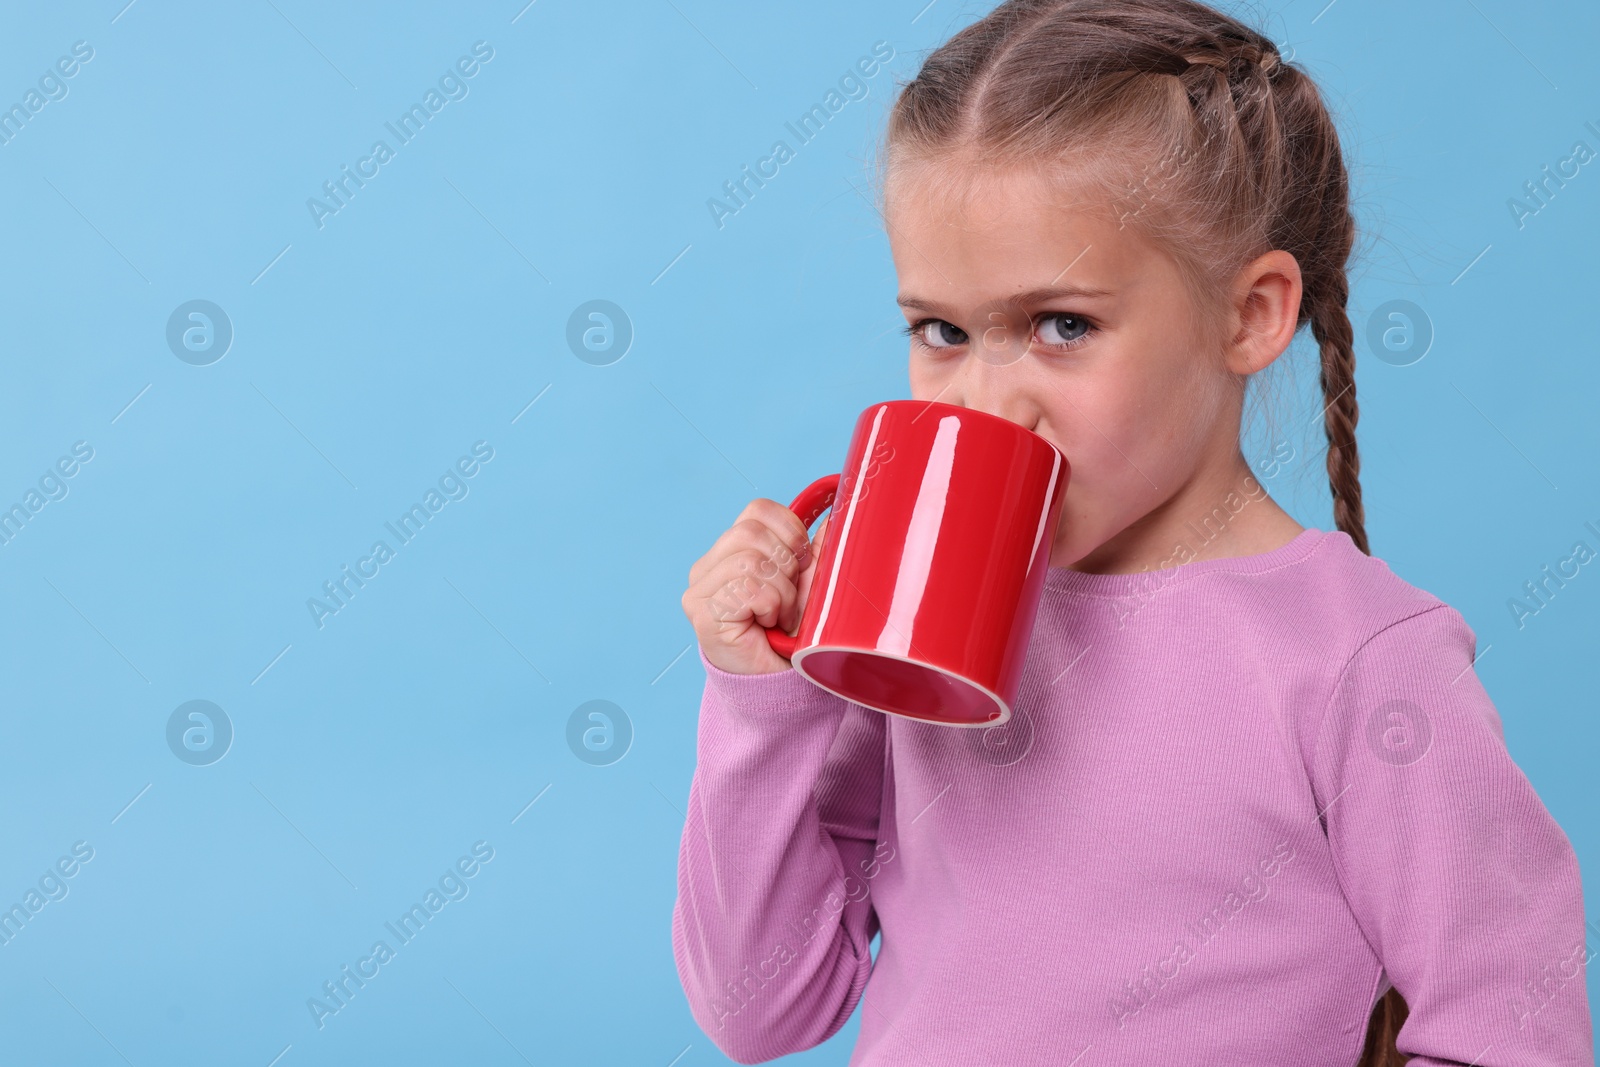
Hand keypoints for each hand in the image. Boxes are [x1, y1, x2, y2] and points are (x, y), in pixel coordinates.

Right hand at [682, 498, 829, 674]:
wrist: (780, 683)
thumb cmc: (792, 635)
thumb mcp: (811, 583)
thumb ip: (819, 549)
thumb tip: (837, 515)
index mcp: (729, 551)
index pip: (757, 510)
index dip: (790, 530)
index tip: (802, 564)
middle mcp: (706, 567)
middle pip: (751, 531)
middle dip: (786, 564)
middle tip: (789, 597)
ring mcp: (699, 590)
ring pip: (750, 559)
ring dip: (781, 591)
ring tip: (780, 615)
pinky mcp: (702, 613)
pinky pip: (749, 587)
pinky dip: (772, 605)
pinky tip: (768, 625)